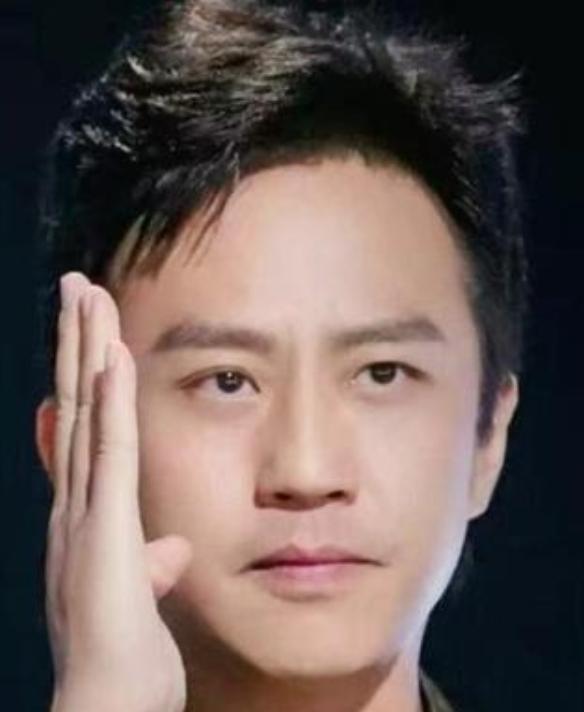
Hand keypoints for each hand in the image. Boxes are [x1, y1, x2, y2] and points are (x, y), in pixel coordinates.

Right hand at [43, 272, 192, 711]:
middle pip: (76, 405)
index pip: (86, 426)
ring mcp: (86, 515)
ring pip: (86, 415)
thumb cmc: (124, 662)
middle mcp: (77, 505)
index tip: (93, 329)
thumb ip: (150, 562)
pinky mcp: (106, 531)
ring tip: (88, 297)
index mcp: (89, 515)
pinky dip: (111, 405)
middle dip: (76, 344)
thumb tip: (172, 548)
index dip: (84, 375)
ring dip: (86, 354)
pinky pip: (112, 455)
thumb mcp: (142, 598)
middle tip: (79, 287)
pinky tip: (112, 360)